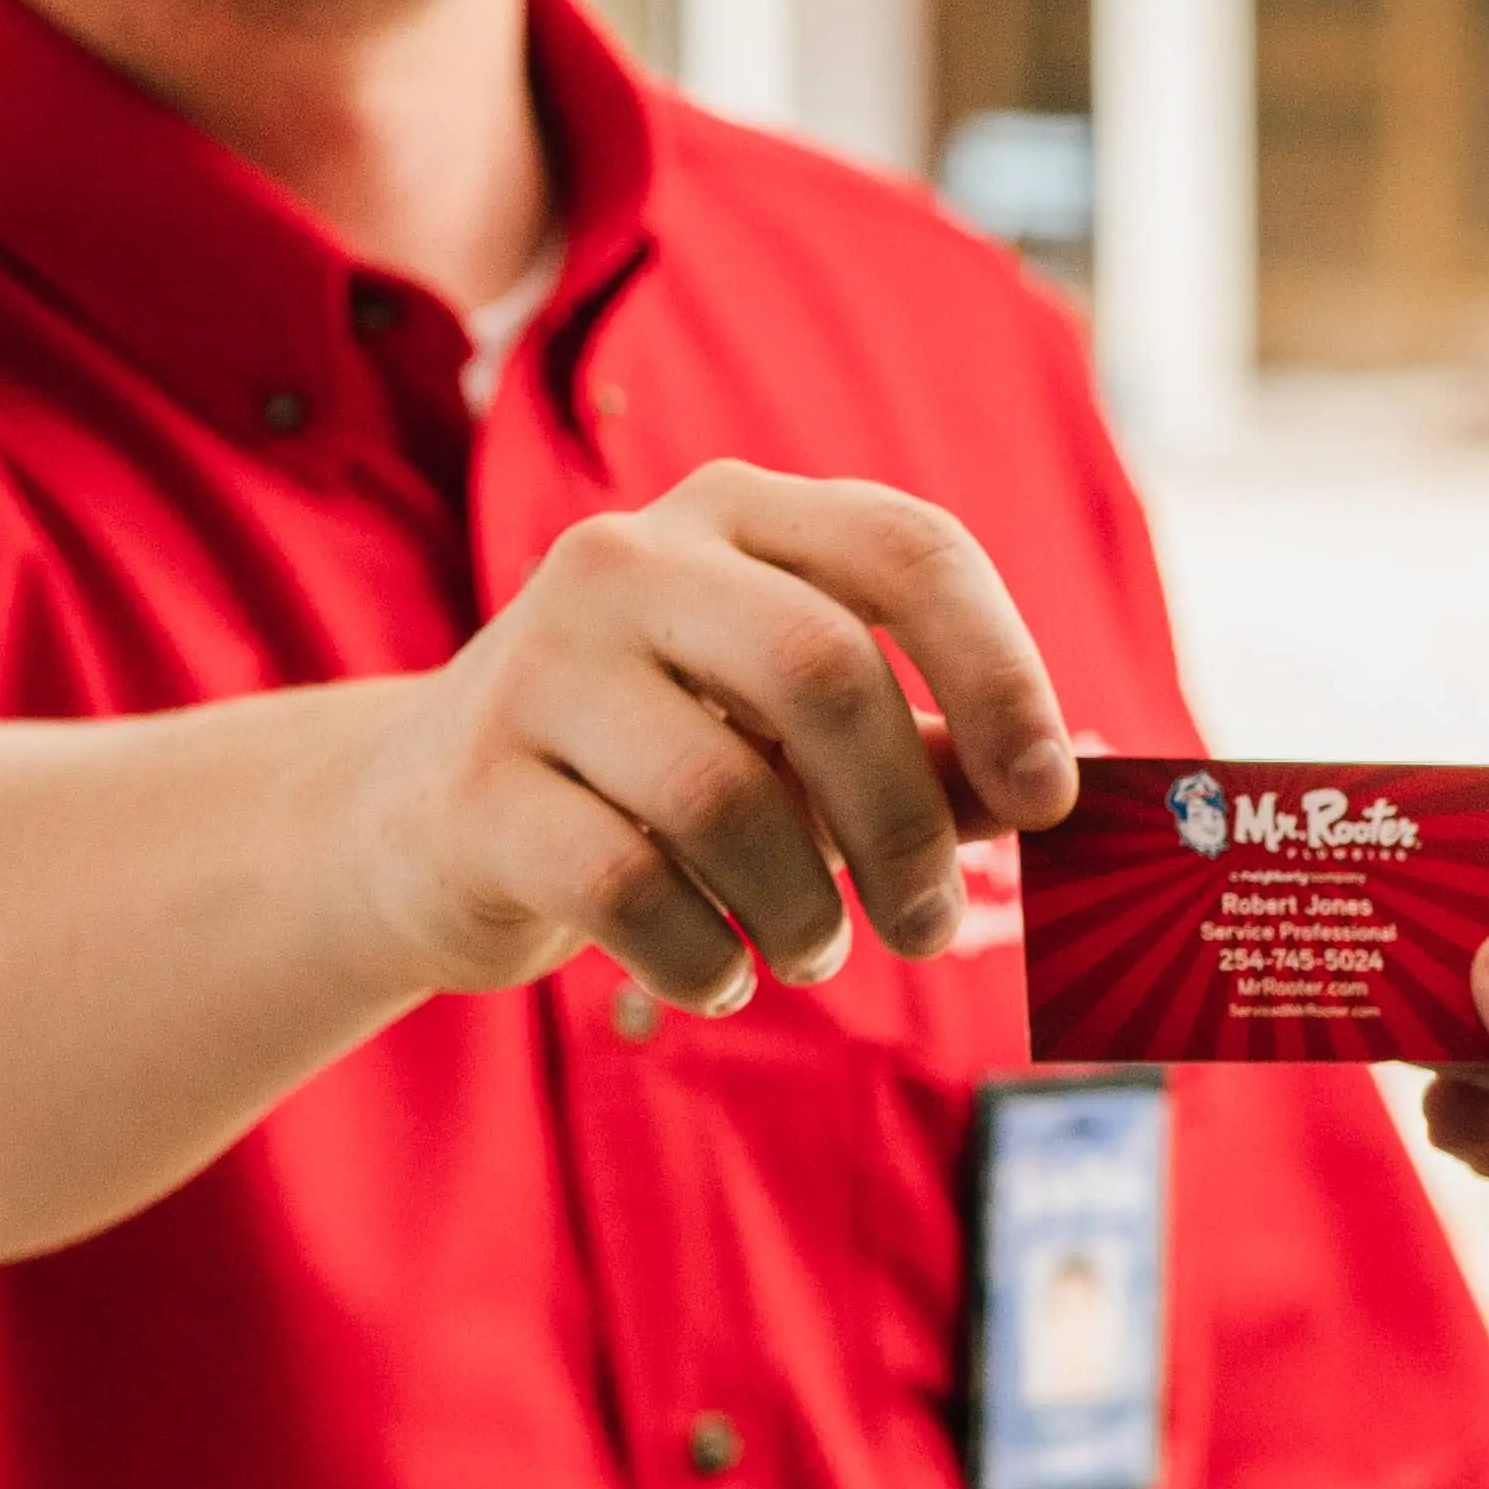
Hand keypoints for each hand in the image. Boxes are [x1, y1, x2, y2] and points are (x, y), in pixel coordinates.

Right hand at [344, 465, 1084, 1013]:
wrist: (416, 821)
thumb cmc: (654, 771)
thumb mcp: (792, 741)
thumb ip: (925, 752)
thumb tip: (1072, 800)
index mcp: (735, 515)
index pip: (908, 548)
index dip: (1002, 674)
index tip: (1050, 800)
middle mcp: (628, 559)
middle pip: (822, 668)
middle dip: (903, 823)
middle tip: (925, 925)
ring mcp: (537, 666)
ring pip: (725, 795)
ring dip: (801, 909)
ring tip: (805, 949)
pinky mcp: (476, 787)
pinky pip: (630, 888)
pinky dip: (703, 956)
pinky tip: (714, 974)